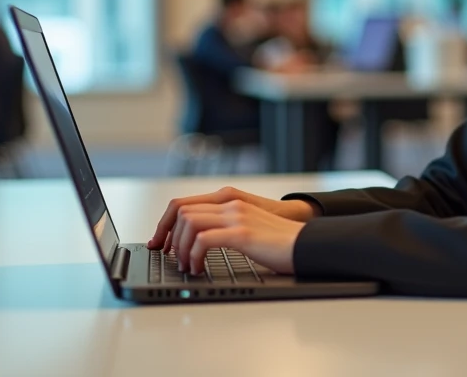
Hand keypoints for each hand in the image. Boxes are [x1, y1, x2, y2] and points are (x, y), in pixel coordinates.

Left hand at [163, 199, 305, 274]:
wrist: (306, 243)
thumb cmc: (278, 241)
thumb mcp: (246, 225)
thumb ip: (224, 224)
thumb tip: (196, 240)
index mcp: (229, 199)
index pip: (183, 203)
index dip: (165, 224)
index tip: (160, 243)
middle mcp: (230, 203)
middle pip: (180, 211)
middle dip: (167, 236)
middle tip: (170, 257)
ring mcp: (236, 215)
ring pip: (189, 223)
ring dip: (181, 247)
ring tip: (187, 264)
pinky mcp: (242, 232)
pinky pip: (204, 240)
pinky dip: (194, 255)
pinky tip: (199, 267)